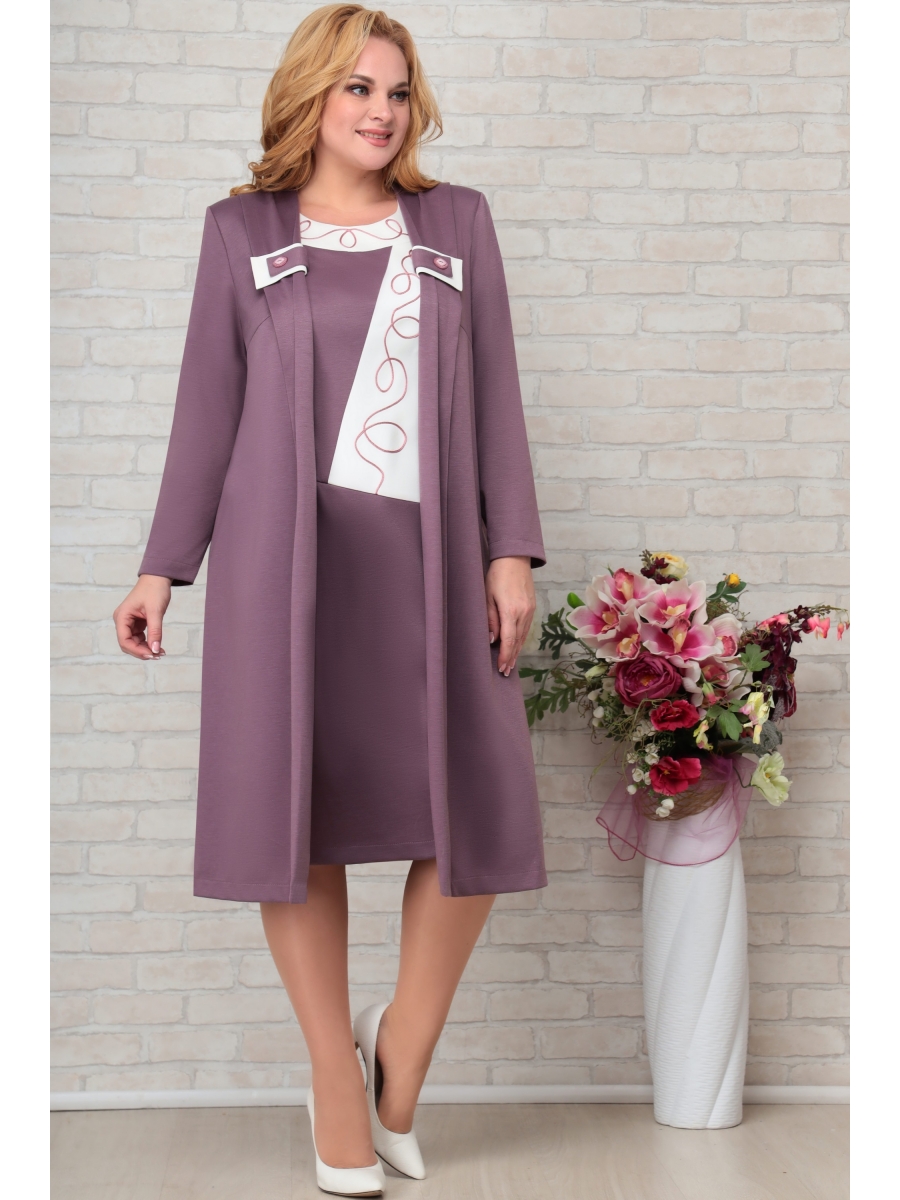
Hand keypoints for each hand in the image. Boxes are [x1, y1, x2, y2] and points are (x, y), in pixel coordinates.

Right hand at [113, 574, 171, 659]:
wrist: (158, 578)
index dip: (137, 651)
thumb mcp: (155, 612)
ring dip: (146, 649)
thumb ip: (155, 631)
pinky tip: (158, 646)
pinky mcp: (136, 623)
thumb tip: (154, 650)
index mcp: (122, 616)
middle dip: (142, 651)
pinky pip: (139, 638)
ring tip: (161, 652)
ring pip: (134, 642)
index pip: (124, 640)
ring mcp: (129, 622)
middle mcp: (122, 620)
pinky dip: (148, 643)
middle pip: (128, 644)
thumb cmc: (154, 590)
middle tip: (159, 655)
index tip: (152, 655)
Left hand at [485, 555, 535, 676]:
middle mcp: (523, 613)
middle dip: (511, 657)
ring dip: (517, 650)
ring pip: (523, 636)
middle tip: (505, 671)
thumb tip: (492, 639)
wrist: (515, 558)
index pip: (508, 640)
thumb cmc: (497, 575)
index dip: (505, 655)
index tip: (501, 667)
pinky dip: (521, 639)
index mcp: (511, 611)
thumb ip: (491, 619)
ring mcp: (530, 610)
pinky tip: (517, 645)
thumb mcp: (488, 596)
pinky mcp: (532, 607)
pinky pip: (526, 628)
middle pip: (517, 641)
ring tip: (511, 663)